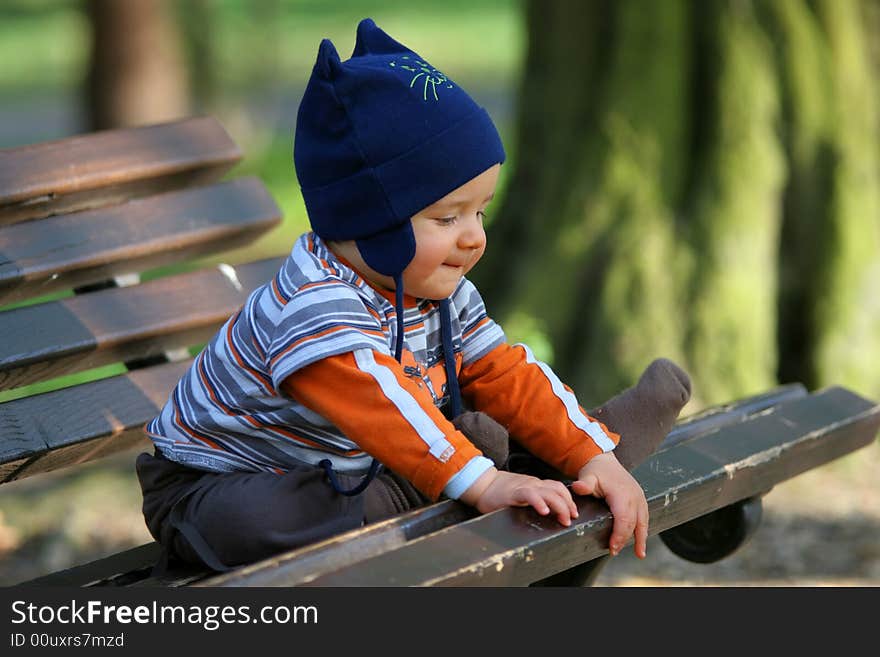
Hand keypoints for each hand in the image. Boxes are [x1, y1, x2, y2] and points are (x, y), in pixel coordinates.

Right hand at [460, 467, 578, 526]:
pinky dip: (539, 503)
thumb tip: (548, 512)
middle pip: (558, 490)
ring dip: (560, 506)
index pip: (558, 488)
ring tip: (563, 519)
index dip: (569, 500)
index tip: (573, 513)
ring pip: (549, 492)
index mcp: (536, 484)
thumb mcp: (521, 493)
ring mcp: (524, 487)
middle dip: (568, 505)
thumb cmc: (499, 491)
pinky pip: (530, 495)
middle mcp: (533, 484)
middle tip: (571, 518)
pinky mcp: (514, 492)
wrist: (482, 484)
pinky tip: (544, 511)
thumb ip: (533, 498)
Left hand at [571, 452, 648, 558]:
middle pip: (633, 523)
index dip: (619, 535)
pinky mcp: (641, 500)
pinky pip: (644, 517)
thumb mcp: (588, 475)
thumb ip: (584, 484)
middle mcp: (634, 496)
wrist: (605, 461)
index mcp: (622, 493)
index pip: (623, 519)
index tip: (612, 547)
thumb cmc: (596, 470)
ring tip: (639, 554)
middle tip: (614, 552)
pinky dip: (643, 531)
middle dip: (625, 539)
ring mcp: (639, 498)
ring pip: (643, 522)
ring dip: (641, 538)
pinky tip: (642, 543)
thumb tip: (578, 487)